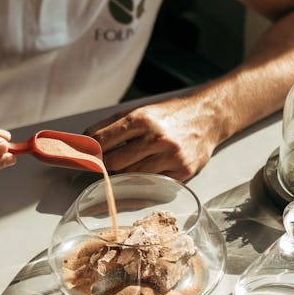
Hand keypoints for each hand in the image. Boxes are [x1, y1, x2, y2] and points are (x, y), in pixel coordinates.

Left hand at [85, 95, 220, 180]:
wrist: (208, 118)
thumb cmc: (169, 115)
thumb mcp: (140, 111)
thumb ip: (111, 126)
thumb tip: (85, 142)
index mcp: (142, 118)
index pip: (102, 140)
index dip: (91, 150)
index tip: (87, 154)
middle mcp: (156, 138)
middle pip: (114, 162)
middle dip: (109, 162)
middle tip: (113, 158)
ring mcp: (170, 157)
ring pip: (132, 175)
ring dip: (128, 170)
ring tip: (137, 159)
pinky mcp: (182, 171)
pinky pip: (153, 183)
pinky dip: (148, 177)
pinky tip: (154, 165)